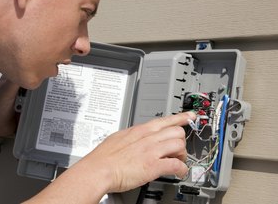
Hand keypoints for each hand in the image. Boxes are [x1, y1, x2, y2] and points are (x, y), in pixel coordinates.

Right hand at [77, 112, 194, 192]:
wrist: (98, 170)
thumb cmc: (103, 157)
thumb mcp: (118, 138)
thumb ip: (131, 137)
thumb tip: (135, 139)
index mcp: (139, 131)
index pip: (164, 120)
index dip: (180, 118)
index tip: (190, 115)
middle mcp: (147, 138)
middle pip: (176, 131)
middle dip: (181, 141)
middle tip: (177, 150)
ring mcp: (151, 150)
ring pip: (179, 145)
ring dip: (182, 155)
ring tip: (177, 161)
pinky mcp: (153, 165)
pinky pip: (176, 164)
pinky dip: (181, 169)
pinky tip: (179, 172)